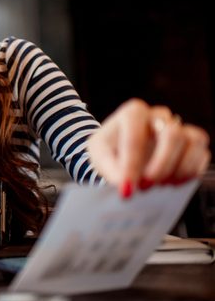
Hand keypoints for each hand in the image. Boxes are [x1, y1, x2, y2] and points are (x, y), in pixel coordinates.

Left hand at [88, 98, 210, 196]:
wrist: (119, 150)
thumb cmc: (109, 149)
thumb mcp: (99, 156)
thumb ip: (110, 168)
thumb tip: (125, 184)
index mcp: (133, 113)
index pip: (136, 137)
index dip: (132, 165)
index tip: (126, 187)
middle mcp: (159, 115)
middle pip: (172, 135)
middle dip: (160, 166)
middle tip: (145, 186)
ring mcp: (179, 127)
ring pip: (192, 142)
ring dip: (178, 170)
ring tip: (158, 185)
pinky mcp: (192, 142)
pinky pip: (202, 154)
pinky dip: (190, 173)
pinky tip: (171, 182)